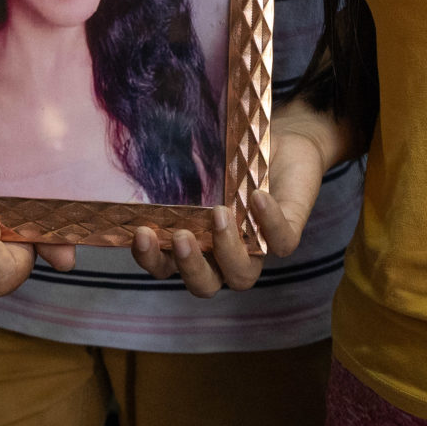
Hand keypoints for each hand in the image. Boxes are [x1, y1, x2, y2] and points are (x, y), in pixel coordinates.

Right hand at [126, 111, 331, 295]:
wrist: (286, 144)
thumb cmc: (236, 155)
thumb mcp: (205, 156)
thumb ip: (180, 159)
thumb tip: (151, 141)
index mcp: (196, 242)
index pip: (165, 265)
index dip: (149, 259)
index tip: (140, 232)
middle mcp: (223, 254)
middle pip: (203, 285)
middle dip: (189, 266)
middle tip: (181, 235)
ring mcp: (256, 249)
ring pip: (242, 277)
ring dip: (227, 251)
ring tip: (220, 214)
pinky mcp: (287, 236)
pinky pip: (281, 243)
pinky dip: (269, 222)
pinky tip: (258, 197)